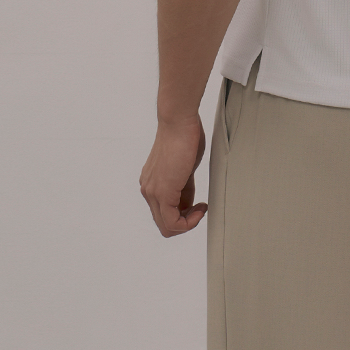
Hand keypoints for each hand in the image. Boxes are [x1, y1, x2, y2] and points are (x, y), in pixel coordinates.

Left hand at [139, 113, 206, 236]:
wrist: (178, 122)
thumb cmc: (184, 138)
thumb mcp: (185, 169)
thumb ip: (184, 189)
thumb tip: (188, 204)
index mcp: (151, 184)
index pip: (164, 214)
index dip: (185, 216)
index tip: (200, 205)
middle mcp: (148, 190)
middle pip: (164, 224)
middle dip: (186, 222)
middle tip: (201, 209)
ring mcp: (152, 192)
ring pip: (167, 226)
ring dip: (188, 223)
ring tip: (201, 208)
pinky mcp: (162, 192)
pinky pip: (172, 222)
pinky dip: (189, 222)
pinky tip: (201, 207)